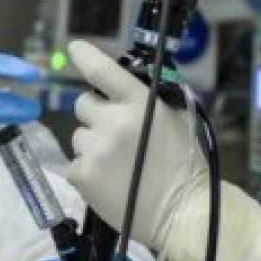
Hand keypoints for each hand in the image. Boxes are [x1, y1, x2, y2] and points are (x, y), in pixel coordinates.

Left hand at [65, 40, 203, 248]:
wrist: (182, 211)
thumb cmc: (186, 165)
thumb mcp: (175, 120)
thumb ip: (148, 101)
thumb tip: (123, 88)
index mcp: (141, 103)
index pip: (104, 71)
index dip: (86, 56)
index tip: (74, 48)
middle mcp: (115, 121)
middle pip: (83, 104)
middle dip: (95, 116)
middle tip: (115, 135)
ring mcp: (96, 149)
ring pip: (78, 136)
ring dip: (92, 145)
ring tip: (116, 165)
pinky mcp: (82, 175)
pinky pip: (74, 164)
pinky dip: (87, 171)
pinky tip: (108, 182)